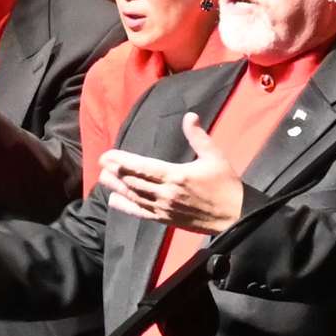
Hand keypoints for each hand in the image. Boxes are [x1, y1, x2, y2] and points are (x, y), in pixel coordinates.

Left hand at [100, 110, 246, 232]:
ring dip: (117, 187)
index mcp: (177, 175)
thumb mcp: (215, 156)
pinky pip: (141, 213)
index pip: (143, 167)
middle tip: (101, 162)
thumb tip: (189, 116)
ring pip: (134, 197)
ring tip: (102, 178)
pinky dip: (127, 207)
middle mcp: (167, 193)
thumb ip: (198, 137)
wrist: (234, 216)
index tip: (108, 155)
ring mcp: (165, 208)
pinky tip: (115, 200)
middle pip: (134, 182)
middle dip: (116, 172)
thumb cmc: (225, 184)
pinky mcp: (166, 219)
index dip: (123, 161)